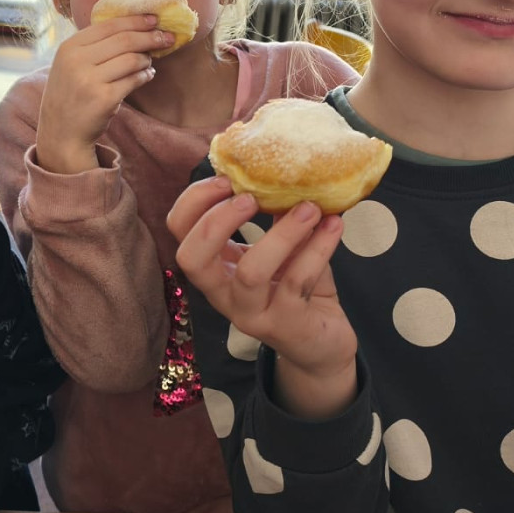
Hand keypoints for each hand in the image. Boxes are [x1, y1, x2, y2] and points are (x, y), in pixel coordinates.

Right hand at [35, 14, 172, 173]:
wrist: (61, 133)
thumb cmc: (70, 95)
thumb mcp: (70, 64)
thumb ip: (93, 46)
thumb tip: (133, 27)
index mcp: (69, 47)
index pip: (109, 25)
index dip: (135, 20)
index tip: (154, 19)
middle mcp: (77, 61)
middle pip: (124, 40)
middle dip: (150, 37)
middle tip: (167, 37)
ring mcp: (89, 80)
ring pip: (132, 59)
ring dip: (147, 59)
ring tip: (150, 62)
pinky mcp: (104, 98)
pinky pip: (134, 80)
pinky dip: (145, 75)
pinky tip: (148, 75)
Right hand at [168, 177, 357, 418]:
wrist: (323, 343)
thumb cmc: (296, 287)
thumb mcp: (279, 248)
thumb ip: (274, 217)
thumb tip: (280, 169)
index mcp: (216, 266)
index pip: (179, 231)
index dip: (194, 201)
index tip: (227, 178)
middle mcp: (223, 293)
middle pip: (192, 259)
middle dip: (217, 221)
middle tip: (250, 196)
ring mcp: (251, 314)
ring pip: (252, 273)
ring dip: (281, 233)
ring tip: (310, 208)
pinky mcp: (286, 326)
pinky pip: (298, 282)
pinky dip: (318, 249)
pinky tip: (334, 226)